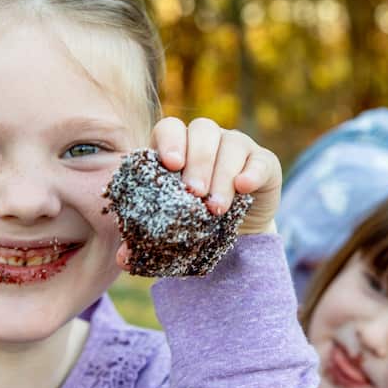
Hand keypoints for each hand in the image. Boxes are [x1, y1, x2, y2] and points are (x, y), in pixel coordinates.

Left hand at [148, 116, 281, 235]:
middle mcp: (207, 141)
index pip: (170, 128)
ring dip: (222, 175)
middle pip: (202, 131)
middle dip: (197, 161)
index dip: (169, 141)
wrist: (236, 236)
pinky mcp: (264, 164)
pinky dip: (252, 172)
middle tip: (194, 194)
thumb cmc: (193, 224)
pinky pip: (261, 160)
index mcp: (178, 149)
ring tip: (216, 209)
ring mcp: (238, 148)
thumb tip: (123, 259)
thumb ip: (145, 238)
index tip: (170, 165)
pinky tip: (244, 188)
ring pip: (231, 144)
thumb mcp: (168, 230)